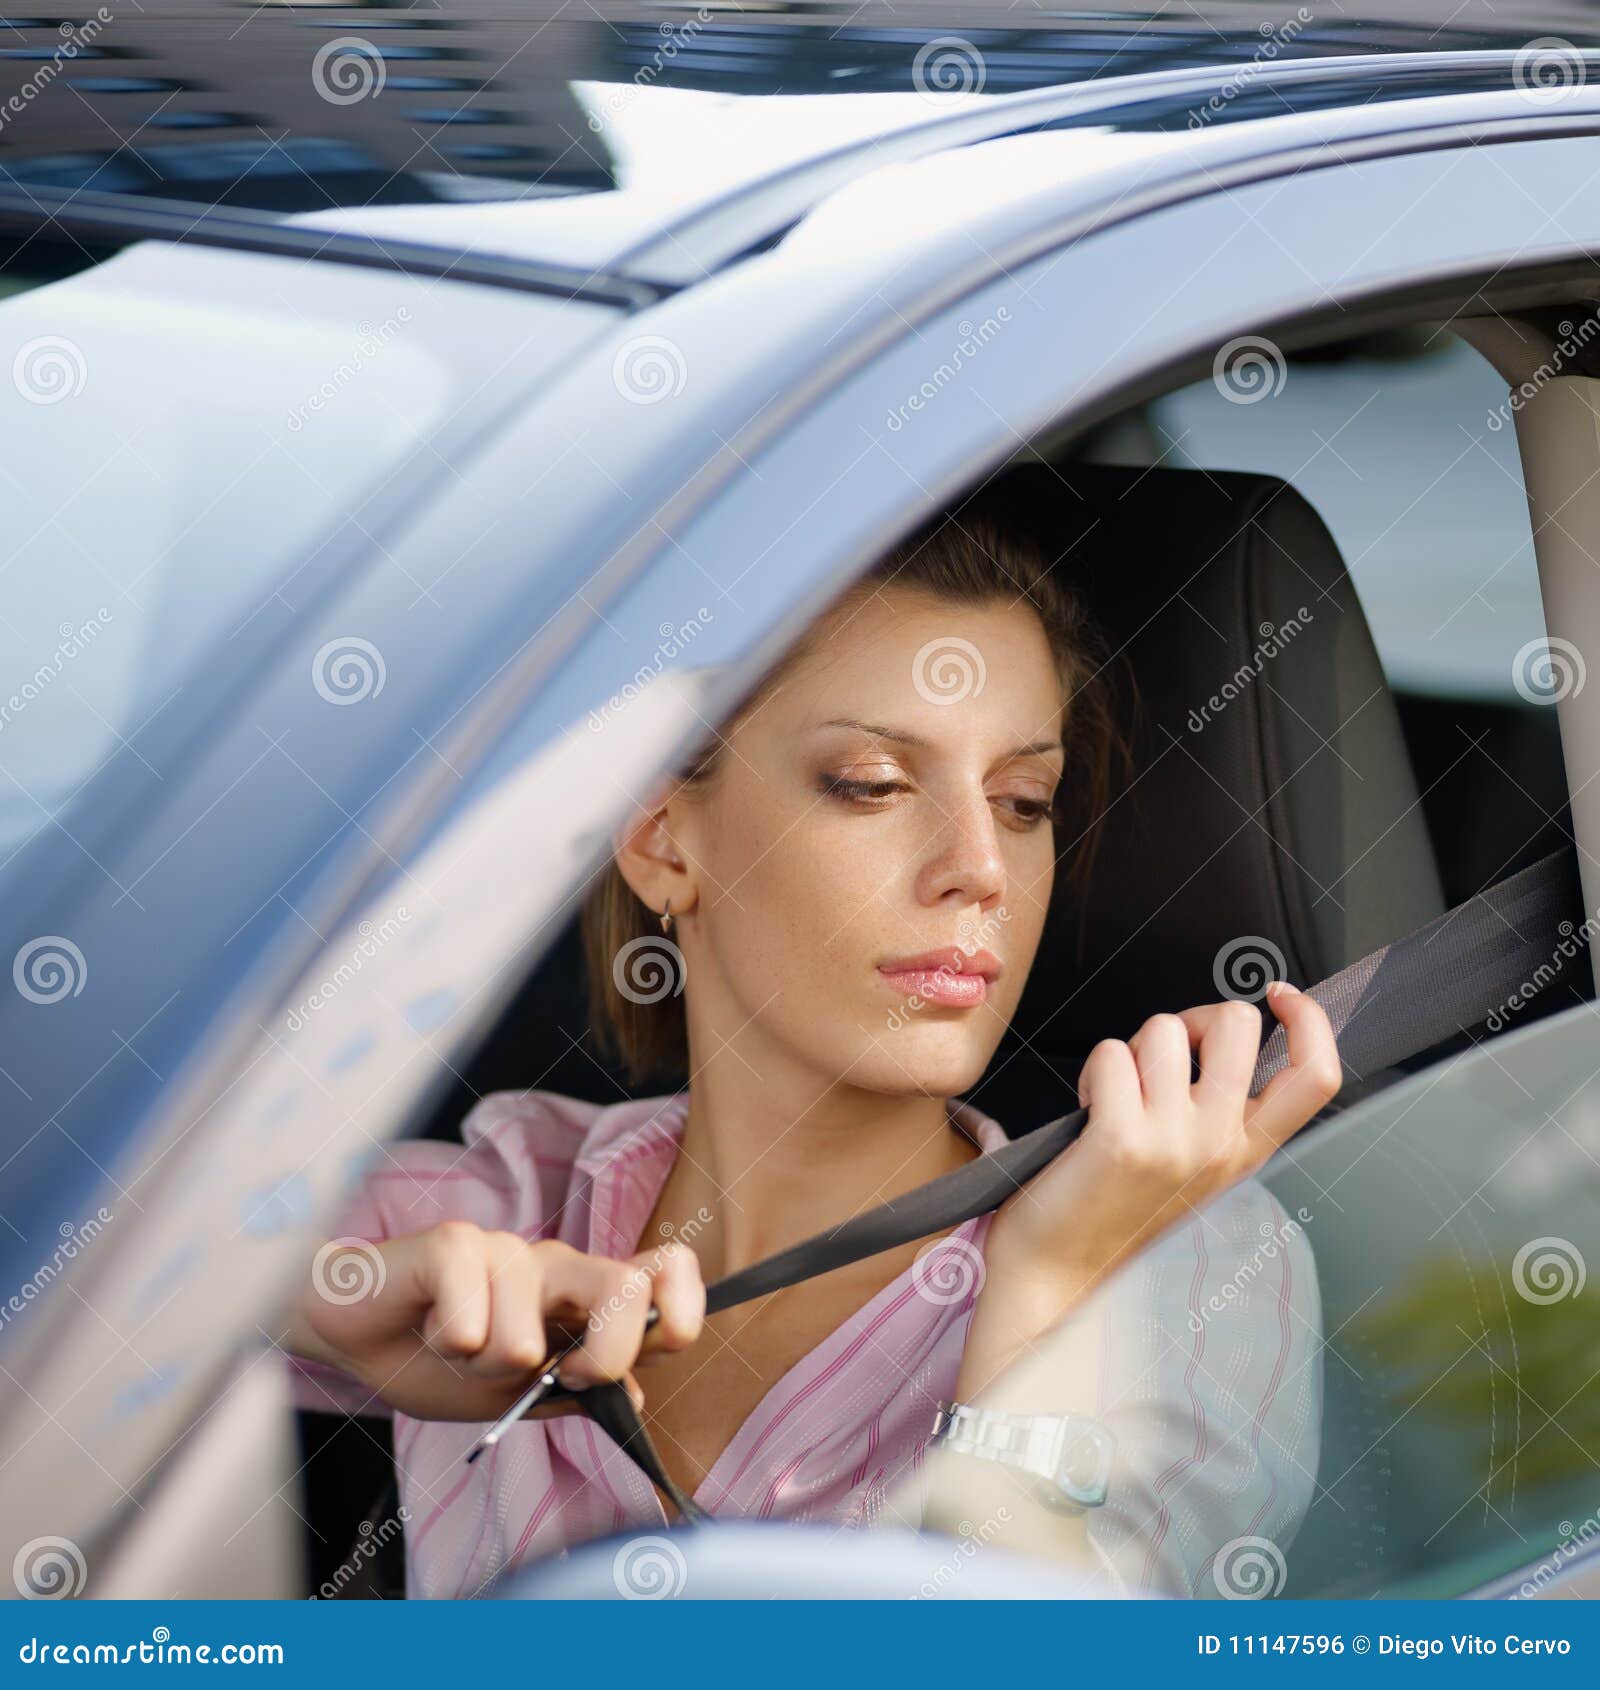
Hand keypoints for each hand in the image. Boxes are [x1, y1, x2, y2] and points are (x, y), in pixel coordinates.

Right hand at [283, 1224, 705, 1421]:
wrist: (354, 1330)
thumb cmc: (437, 1354)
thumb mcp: (515, 1391)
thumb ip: (574, 1389)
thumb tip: (635, 1396)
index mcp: (584, 1295)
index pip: (668, 1273)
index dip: (680, 1312)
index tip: (636, 1361)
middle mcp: (557, 1264)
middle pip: (627, 1289)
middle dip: (602, 1354)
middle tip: (555, 1376)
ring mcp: (509, 1249)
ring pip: (526, 1339)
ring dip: (484, 1370)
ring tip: (457, 1351)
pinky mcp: (454, 1244)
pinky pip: (471, 1322)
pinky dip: (447, 1348)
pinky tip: (429, 1329)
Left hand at [961, 981, 1337, 1394]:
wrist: (1061, 1279)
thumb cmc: (1114, 1213)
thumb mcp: (1194, 1167)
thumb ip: (1219, 1110)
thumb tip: (1216, 1036)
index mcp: (1249, 1154)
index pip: (1319, 1077)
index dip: (1312, 1020)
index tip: (1280, 993)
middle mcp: (1222, 1147)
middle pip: (1238, 1024)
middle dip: (1192, 1018)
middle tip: (1161, 1055)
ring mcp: (1176, 1142)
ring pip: (1165, 1029)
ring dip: (1131, 1049)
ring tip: (1114, 1097)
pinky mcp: (1122, 1138)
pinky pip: (1112, 1053)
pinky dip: (1094, 1070)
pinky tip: (1087, 1112)